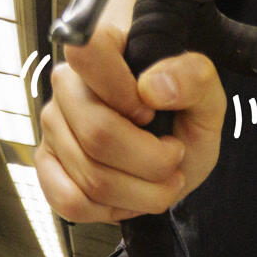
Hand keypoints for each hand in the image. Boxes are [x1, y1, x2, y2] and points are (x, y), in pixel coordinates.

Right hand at [35, 24, 226, 223]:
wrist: (179, 158)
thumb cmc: (187, 119)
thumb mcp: (209, 97)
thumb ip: (194, 79)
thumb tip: (151, 87)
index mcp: (108, 48)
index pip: (87, 52)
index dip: (123, 93)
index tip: (151, 112)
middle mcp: (70, 84)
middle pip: (98, 134)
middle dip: (153, 161)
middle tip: (175, 155)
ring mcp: (53, 125)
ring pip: (91, 176)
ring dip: (144, 191)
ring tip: (164, 179)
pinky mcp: (47, 165)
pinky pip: (70, 201)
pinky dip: (114, 208)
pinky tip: (133, 193)